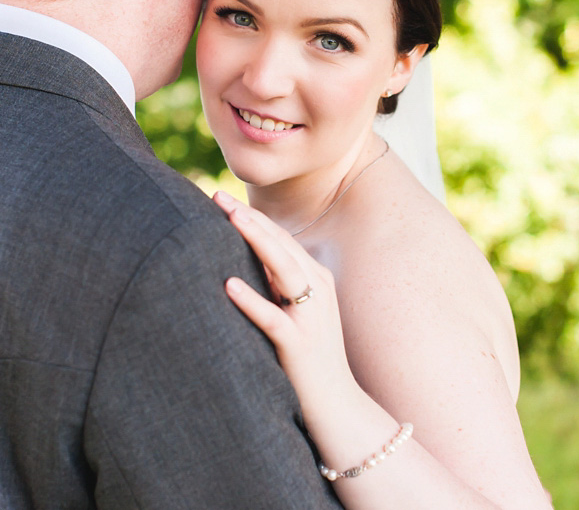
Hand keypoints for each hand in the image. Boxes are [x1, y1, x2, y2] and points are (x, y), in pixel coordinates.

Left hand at [214, 192, 355, 412]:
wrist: (337, 404)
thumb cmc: (311, 358)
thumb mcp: (298, 313)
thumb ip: (278, 287)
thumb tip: (242, 264)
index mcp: (317, 279)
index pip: (282, 240)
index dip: (254, 218)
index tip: (224, 199)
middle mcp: (319, 290)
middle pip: (282, 245)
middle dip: (250, 219)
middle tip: (219, 197)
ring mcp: (312, 316)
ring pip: (284, 270)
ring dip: (256, 242)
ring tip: (230, 220)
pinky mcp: (300, 344)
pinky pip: (274, 318)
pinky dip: (252, 300)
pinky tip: (229, 285)